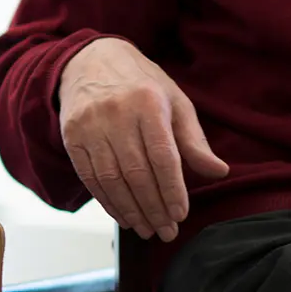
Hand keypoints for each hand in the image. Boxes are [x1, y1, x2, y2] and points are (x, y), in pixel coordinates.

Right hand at [58, 37, 229, 242]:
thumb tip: (219, 171)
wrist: (90, 60)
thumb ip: (194, 139)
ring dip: (131, 210)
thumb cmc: (140, 85)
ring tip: (147, 230)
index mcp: (147, 102)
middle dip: (154, 208)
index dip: (172, 190)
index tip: (181, 214)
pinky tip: (123, 216)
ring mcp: (89, 126)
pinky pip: (90, 178)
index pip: (162, 156)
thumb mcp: (174, 101)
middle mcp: (116, 113)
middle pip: (137, 172)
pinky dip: (107, 202)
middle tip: (166, 232)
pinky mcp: (71, 137)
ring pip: (112, 179)